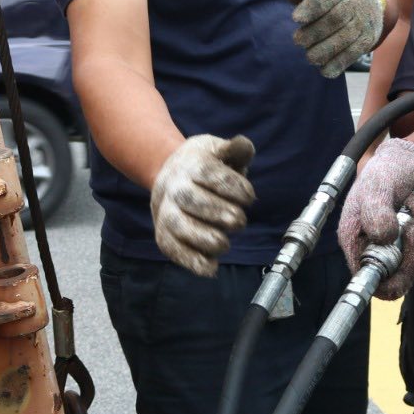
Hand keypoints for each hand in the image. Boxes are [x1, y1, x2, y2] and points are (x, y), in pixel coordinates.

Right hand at [150, 134, 256, 276]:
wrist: (167, 174)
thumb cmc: (203, 164)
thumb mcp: (218, 150)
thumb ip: (235, 150)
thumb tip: (244, 145)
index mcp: (191, 164)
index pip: (210, 173)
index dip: (233, 187)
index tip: (249, 197)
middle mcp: (174, 188)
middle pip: (192, 200)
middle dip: (219, 213)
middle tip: (239, 221)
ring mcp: (166, 213)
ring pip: (180, 227)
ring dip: (205, 239)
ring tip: (225, 244)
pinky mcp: (164, 235)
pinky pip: (174, 250)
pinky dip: (192, 261)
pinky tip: (211, 268)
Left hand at [285, 0, 385, 77]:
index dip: (311, 7)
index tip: (296, 18)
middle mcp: (356, 2)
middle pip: (336, 18)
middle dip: (315, 32)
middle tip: (298, 41)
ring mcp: (364, 21)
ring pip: (346, 37)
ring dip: (326, 51)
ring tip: (310, 57)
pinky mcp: (368, 38)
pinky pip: (354, 52)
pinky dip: (339, 63)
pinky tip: (325, 70)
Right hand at [338, 138, 413, 298]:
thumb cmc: (387, 171)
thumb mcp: (374, 186)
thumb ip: (374, 212)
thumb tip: (383, 237)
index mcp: (361, 244)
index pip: (374, 283)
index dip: (390, 275)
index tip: (401, 242)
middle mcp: (385, 253)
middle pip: (408, 272)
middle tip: (412, 204)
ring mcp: (413, 249)